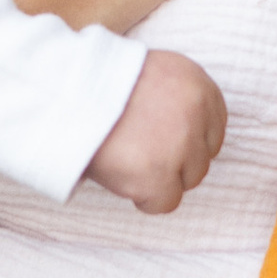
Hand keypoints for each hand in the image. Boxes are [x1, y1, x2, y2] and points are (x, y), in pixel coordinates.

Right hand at [84, 50, 225, 214]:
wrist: (62, 94)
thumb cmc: (95, 87)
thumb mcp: (148, 75)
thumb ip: (175, 100)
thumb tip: (192, 139)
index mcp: (195, 81)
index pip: (214, 125)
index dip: (187, 139)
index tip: (161, 140)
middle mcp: (195, 111)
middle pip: (204, 156)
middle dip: (176, 160)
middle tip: (140, 152)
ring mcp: (179, 144)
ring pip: (189, 181)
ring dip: (161, 178)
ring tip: (127, 161)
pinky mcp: (158, 175)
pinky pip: (166, 202)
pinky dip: (145, 198)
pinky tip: (123, 178)